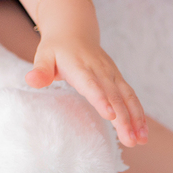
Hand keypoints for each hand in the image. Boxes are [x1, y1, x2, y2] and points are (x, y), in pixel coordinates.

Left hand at [25, 32, 147, 147]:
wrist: (74, 31)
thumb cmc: (56, 48)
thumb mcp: (43, 55)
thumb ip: (40, 70)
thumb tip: (31, 80)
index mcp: (79, 66)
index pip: (91, 84)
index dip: (101, 99)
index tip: (110, 115)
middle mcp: (99, 70)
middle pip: (113, 95)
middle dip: (123, 118)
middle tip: (130, 141)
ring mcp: (111, 74)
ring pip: (126, 96)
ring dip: (135, 118)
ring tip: (140, 140)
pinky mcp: (118, 78)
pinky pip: (130, 96)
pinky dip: (138, 113)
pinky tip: (142, 132)